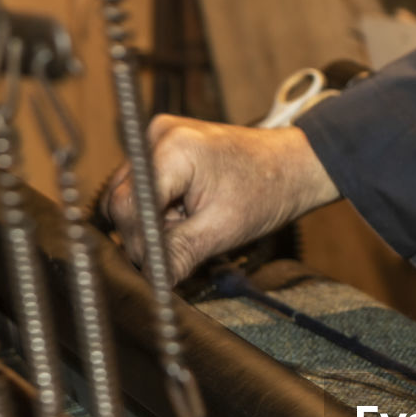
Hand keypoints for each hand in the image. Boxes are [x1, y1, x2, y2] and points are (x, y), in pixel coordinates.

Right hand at [101, 115, 339, 281]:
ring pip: (130, 196)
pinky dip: (158, 210)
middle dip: (148, 234)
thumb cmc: (267, 191)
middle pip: (123, 200)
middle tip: (184, 247)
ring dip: (153, 223)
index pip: (128, 206)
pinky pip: (142, 187)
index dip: (140, 243)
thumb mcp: (223, 230)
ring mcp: (157, 137)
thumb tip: (154, 281)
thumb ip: (181, 253)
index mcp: (173, 149)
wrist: (292, 166)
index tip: (157, 269)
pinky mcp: (161, 146)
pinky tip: (186, 214)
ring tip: (191, 226)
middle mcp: (157, 135)